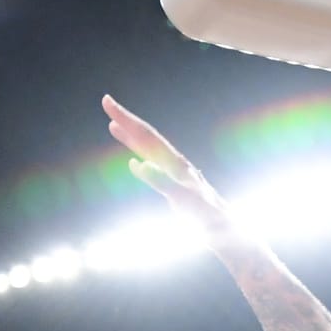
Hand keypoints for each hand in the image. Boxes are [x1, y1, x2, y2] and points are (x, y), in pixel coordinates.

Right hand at [103, 95, 231, 233]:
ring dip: (130, 136)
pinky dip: (141, 159)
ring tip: (112, 125)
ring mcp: (174, 173)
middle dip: (125, 119)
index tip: (107, 102)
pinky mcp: (175, 186)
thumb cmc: (206, 216)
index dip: (126, 119)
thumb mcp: (183, 200)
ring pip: (148, 149)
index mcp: (174, 162)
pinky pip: (153, 166)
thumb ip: (161, 181)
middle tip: (106, 101)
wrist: (225, 229)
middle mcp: (174, 163)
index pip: (146, 135)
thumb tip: (137, 164)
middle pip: (146, 136)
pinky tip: (134, 161)